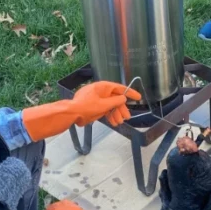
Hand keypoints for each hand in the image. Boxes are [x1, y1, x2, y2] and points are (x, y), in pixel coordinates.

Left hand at [22, 81, 141, 140]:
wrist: (72, 114)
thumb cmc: (86, 106)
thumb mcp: (104, 104)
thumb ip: (116, 101)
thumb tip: (123, 99)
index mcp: (103, 87)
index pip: (120, 89)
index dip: (130, 93)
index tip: (138, 98)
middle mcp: (101, 92)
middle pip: (116, 99)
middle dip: (121, 109)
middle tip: (127, 117)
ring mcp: (97, 99)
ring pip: (111, 106)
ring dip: (116, 114)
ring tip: (119, 122)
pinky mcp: (94, 107)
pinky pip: (105, 110)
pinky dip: (109, 116)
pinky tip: (113, 123)